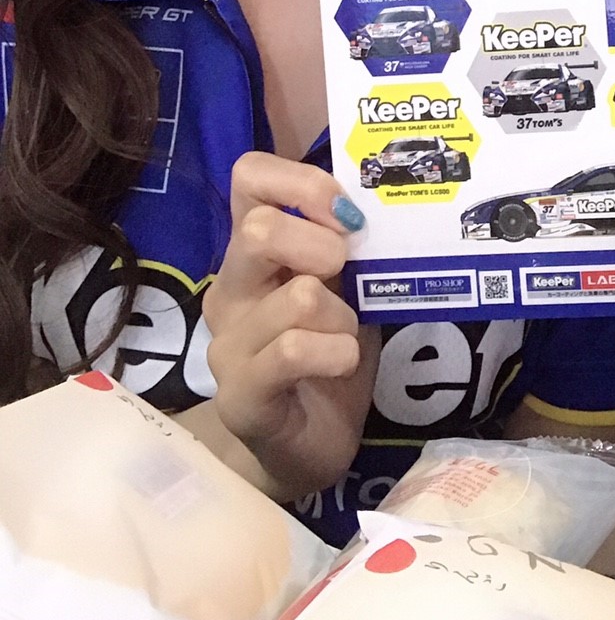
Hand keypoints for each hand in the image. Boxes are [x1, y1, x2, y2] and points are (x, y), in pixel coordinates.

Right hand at [202, 151, 379, 500]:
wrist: (309, 444)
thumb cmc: (329, 352)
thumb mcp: (344, 285)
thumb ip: (346, 244)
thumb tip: (381, 202)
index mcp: (251, 251)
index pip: (249, 176)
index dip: (303, 183)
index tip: (347, 214)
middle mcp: (229, 289)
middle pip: (257, 229)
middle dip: (323, 244)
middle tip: (348, 274)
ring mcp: (228, 344)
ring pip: (295, 296)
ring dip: (343, 315)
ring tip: (345, 336)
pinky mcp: (241, 396)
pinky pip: (293, 352)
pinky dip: (337, 352)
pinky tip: (343, 362)